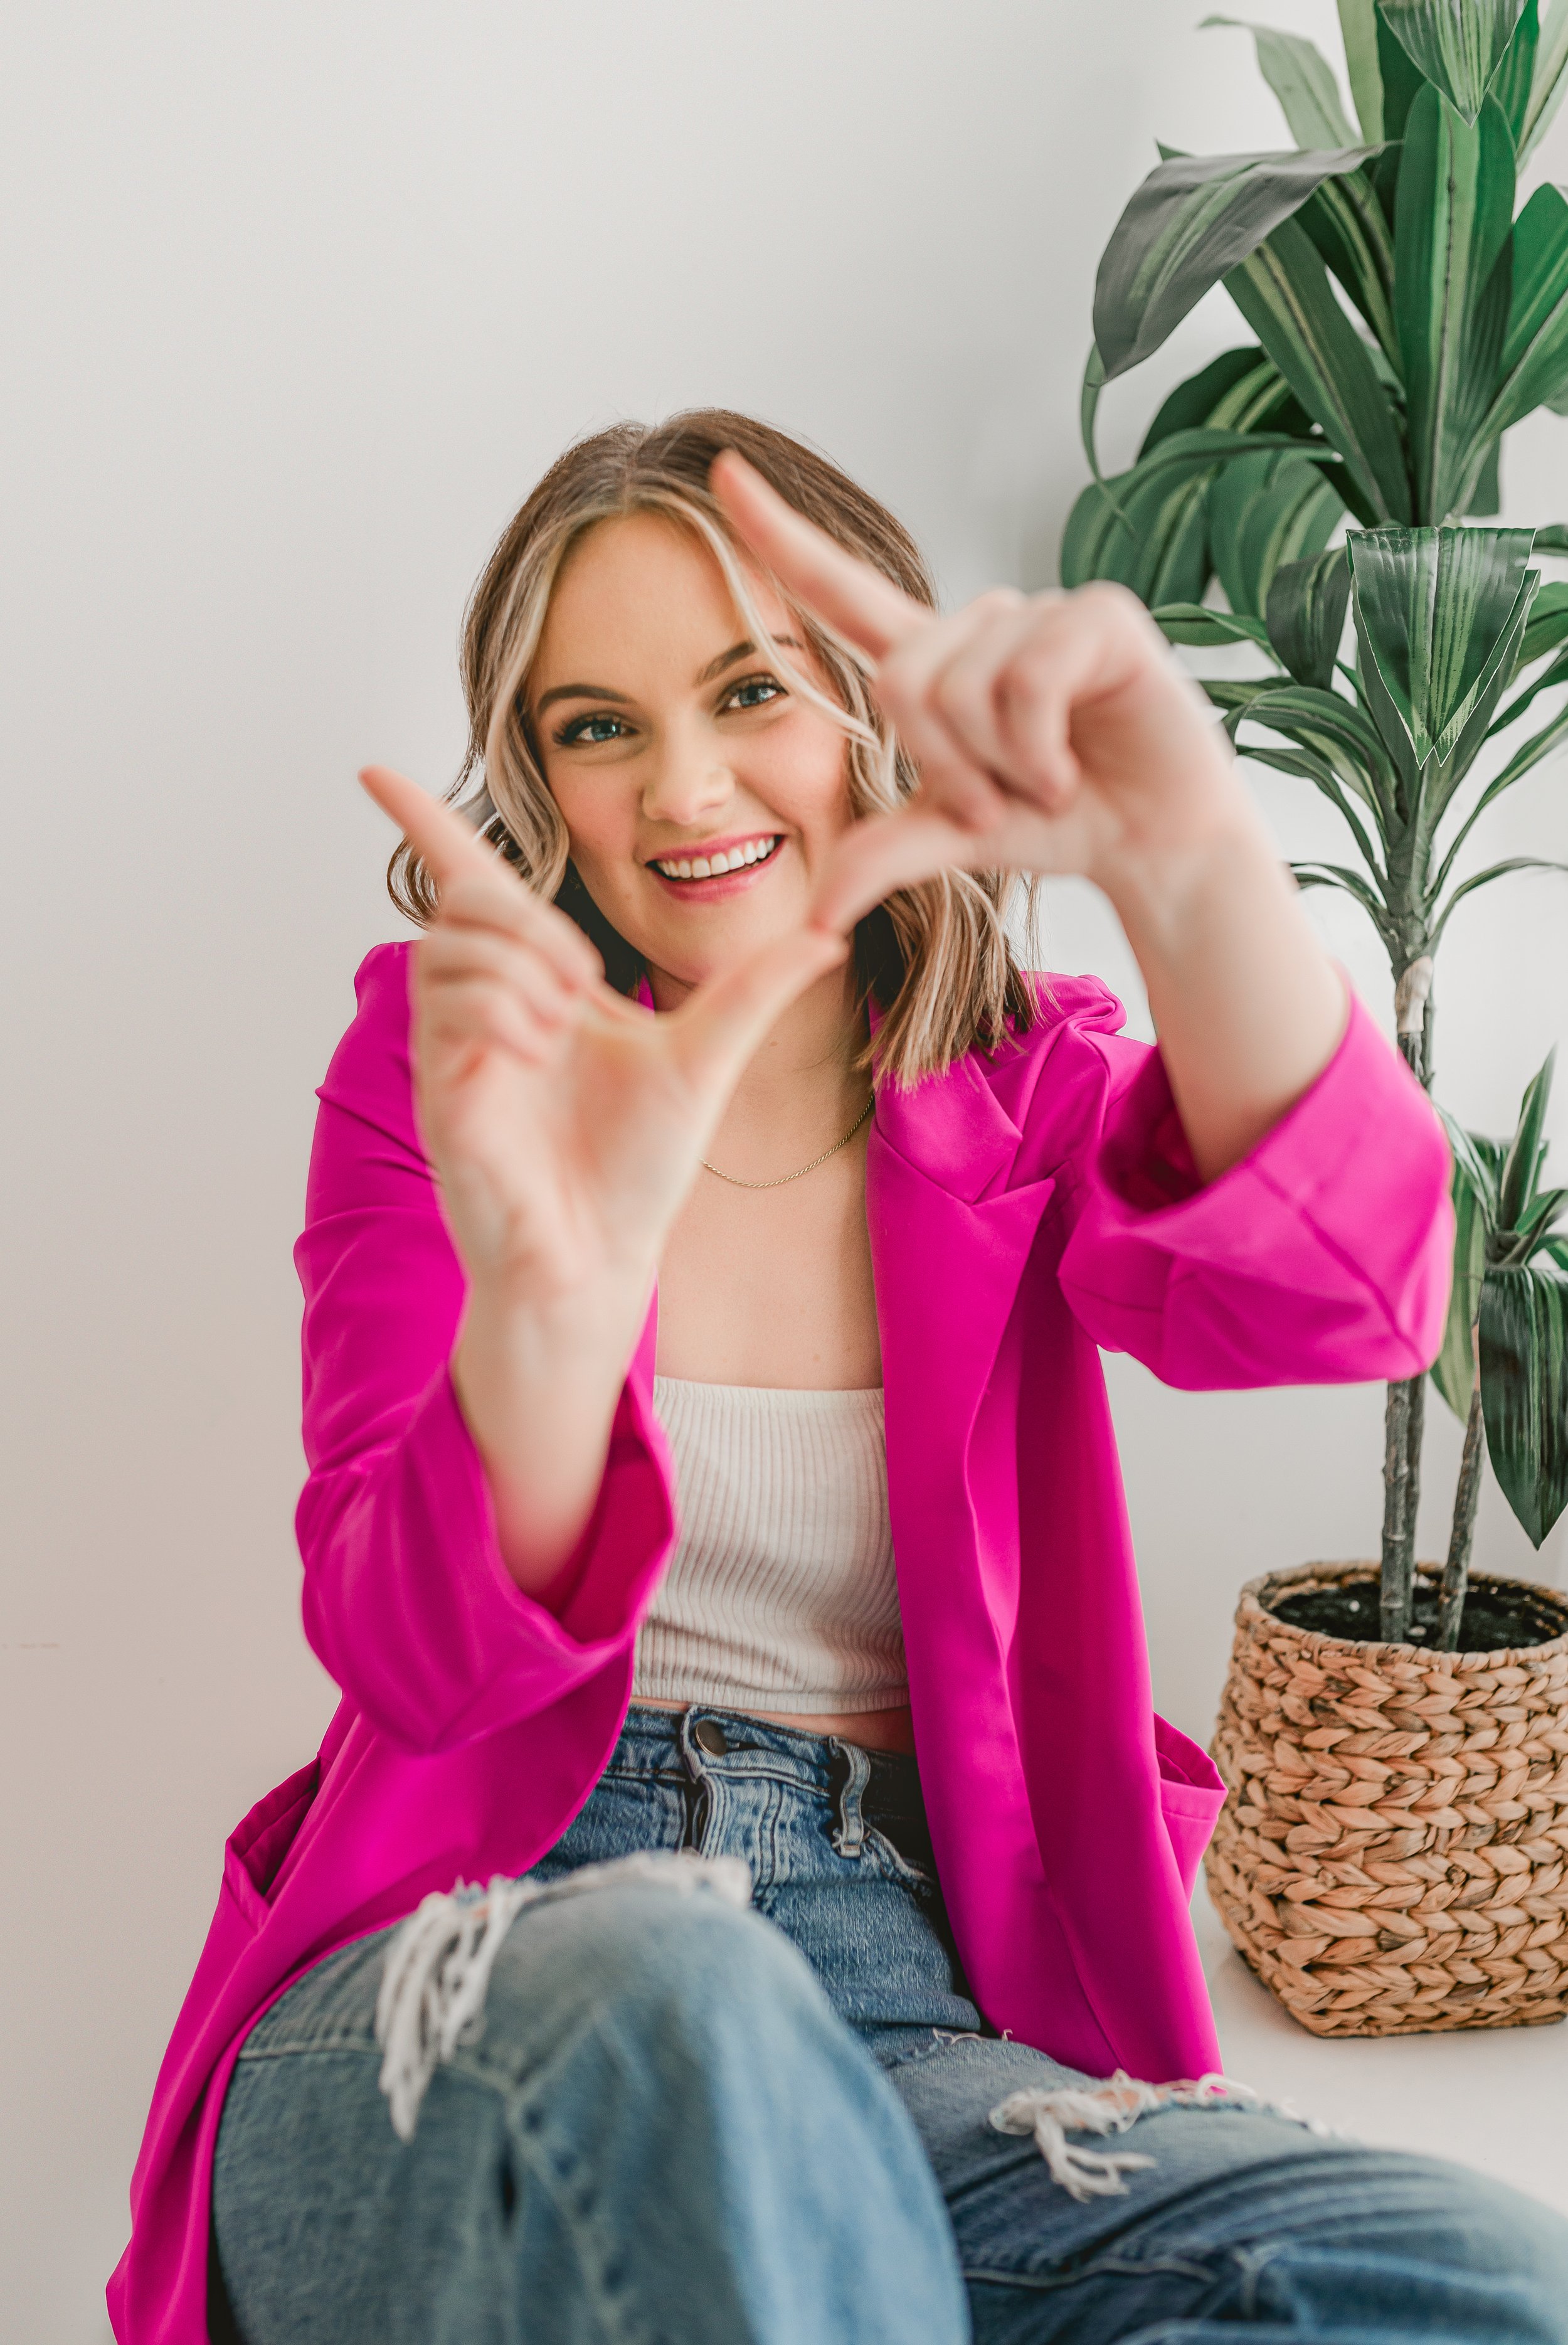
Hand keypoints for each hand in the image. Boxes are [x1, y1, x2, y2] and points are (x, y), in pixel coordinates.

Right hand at [358, 765, 846, 1307]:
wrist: (606, 1255)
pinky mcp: (440, 1087)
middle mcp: (486, 1006)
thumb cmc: (639, 1168)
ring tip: (562, 1029)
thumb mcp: (711, 1059)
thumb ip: (758, 990)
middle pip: (466, 900)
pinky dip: (504, 1011)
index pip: (469, 884)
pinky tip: (537, 1053)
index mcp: (537, 984)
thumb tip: (829, 933)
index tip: (372, 769)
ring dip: (520, 970)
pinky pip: (453, 1005)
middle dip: (527, 923)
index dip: (424, 822)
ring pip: (453, 946)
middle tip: (582, 987)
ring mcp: (456, 1046)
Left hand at [710, 452, 1345, 1181]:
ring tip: (1047, 781)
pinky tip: (1075, 767)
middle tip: (998, 803)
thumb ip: (881, 857)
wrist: (1154, 843)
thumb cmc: (1058, 822)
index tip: (723, 472)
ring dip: (1001, 765)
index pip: (839, 587)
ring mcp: (1042, 613)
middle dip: (944, 766)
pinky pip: (1029, 682)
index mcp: (935, 661)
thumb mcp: (953, 839)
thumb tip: (812, 922)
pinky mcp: (1100, 616)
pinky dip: (1041, 747)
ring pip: (965, 687)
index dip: (779, 535)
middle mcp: (982, 625)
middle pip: (901, 681)